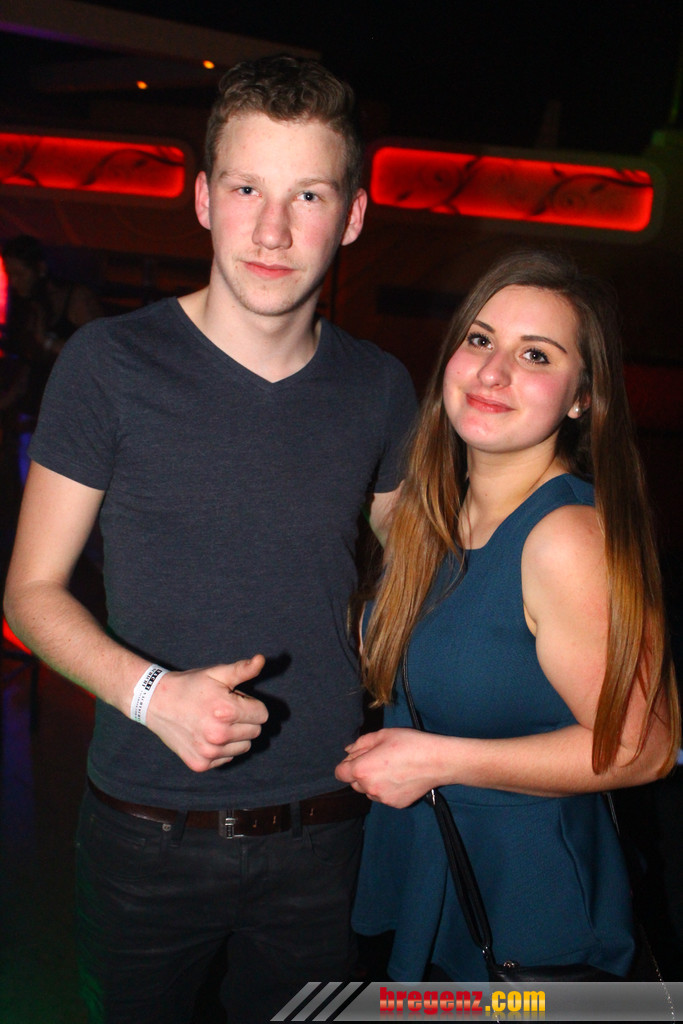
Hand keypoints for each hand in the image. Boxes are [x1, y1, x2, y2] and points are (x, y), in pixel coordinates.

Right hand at [144, 655, 268, 771]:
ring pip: (244, 747)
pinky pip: (227, 758)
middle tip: (223, 710)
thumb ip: (243, 669)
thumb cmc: (190, 686)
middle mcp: (219, 735)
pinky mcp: (200, 764)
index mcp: (226, 711)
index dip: (251, 704)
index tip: (234, 699)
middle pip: (255, 731)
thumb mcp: (216, 673)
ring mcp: (208, 752)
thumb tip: (261, 660)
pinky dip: (222, 748)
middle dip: (245, 720)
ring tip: (215, 722)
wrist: (156, 703)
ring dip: (236, 736)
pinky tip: (206, 734)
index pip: (263, 714)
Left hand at [335, 727, 444, 807]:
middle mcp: (369, 788)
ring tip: (391, 768)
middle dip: (361, 772)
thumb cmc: (408, 743)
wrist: (436, 761)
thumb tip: (347, 751)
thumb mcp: (382, 735)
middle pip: (354, 783)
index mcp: (361, 769)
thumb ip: (360, 743)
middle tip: (378, 759)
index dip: (346, 764)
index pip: (340, 773)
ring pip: (369, 791)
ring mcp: (383, 798)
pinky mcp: (396, 804)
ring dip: (373, 782)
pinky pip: (383, 797)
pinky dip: (387, 789)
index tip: (359, 757)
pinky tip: (400, 777)